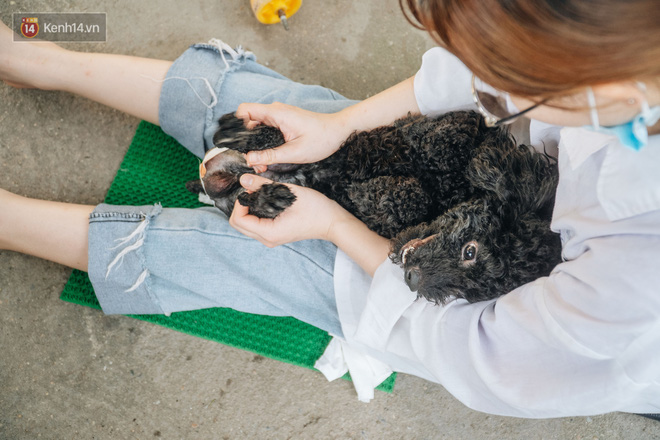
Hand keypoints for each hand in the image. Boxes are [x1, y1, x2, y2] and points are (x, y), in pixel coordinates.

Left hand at [229, 174, 351, 246]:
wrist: (332, 222)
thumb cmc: (316, 209)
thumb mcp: (289, 192)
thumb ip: (264, 185)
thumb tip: (243, 179)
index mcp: (270, 232)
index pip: (239, 220)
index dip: (239, 203)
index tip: (250, 189)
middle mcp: (268, 239)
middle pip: (238, 225)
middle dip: (241, 206)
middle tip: (253, 190)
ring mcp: (271, 239)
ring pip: (246, 225)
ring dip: (248, 209)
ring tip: (260, 194)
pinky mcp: (275, 235)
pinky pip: (255, 225)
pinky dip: (255, 213)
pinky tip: (265, 201)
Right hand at [235, 102, 350, 171]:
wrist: (340, 131)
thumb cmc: (322, 139)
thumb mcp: (295, 152)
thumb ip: (270, 156)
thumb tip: (249, 159)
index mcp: (276, 113)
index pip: (245, 110)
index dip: (236, 125)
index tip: (236, 143)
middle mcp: (276, 112)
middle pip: (248, 122)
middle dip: (246, 142)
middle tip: (251, 162)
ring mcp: (279, 117)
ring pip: (257, 128)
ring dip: (255, 145)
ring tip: (260, 163)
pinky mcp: (284, 123)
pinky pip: (267, 131)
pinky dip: (264, 143)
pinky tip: (268, 158)